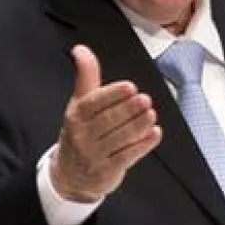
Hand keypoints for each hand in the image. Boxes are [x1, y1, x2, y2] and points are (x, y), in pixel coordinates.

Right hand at [50, 44, 161, 200]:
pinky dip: (142, 145)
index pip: (93, 103)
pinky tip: (154, 134)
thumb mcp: (79, 104)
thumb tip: (81, 49)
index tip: (129, 87)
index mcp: (76, 115)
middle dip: (128, 110)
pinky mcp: (107, 171)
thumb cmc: (80, 133)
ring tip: (151, 114)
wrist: (69, 175)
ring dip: (137, 126)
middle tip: (145, 100)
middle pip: (108, 121)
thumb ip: (86, 77)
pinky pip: (127, 157)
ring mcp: (94, 155)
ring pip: (119, 139)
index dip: (112, 95)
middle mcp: (82, 135)